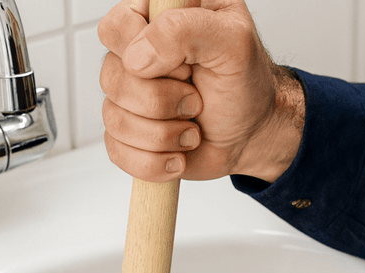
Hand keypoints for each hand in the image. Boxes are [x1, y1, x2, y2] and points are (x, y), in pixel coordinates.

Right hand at [98, 0, 304, 182]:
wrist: (252, 134)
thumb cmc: (245, 85)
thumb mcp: (233, 42)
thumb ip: (186, 29)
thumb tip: (137, 56)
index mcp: (155, 19)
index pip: (115, 28)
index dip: (146, 52)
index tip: (186, 65)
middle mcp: (135, 56)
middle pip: (111, 79)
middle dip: (163, 100)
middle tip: (196, 99)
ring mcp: (128, 97)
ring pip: (115, 120)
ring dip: (164, 135)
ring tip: (192, 128)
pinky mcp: (127, 135)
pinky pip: (118, 152)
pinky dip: (155, 161)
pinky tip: (179, 152)